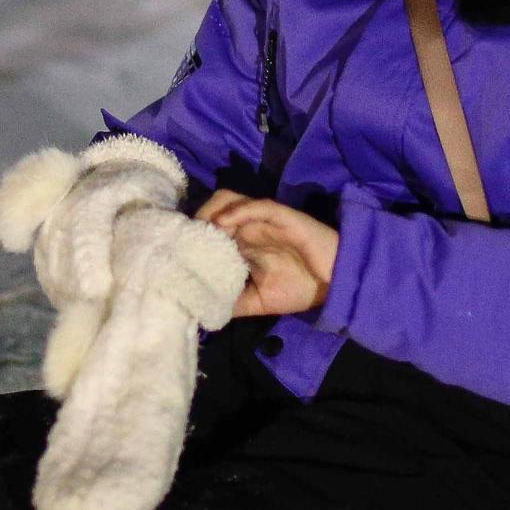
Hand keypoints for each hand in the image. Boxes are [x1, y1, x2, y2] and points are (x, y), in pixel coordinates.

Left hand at [197, 192, 336, 316]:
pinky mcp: (281, 216)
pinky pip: (255, 205)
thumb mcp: (258, 301)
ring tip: (202, 231)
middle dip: (195, 221)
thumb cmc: (301, 288)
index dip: (190, 235)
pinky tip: (223, 225)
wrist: (337, 283)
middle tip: (183, 240)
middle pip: (212, 209)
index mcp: (242, 244)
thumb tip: (199, 310)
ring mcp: (263, 220)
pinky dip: (236, 211)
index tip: (172, 249)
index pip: (208, 229)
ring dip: (211, 211)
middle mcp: (248, 228)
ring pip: (228, 199)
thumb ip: (232, 302)